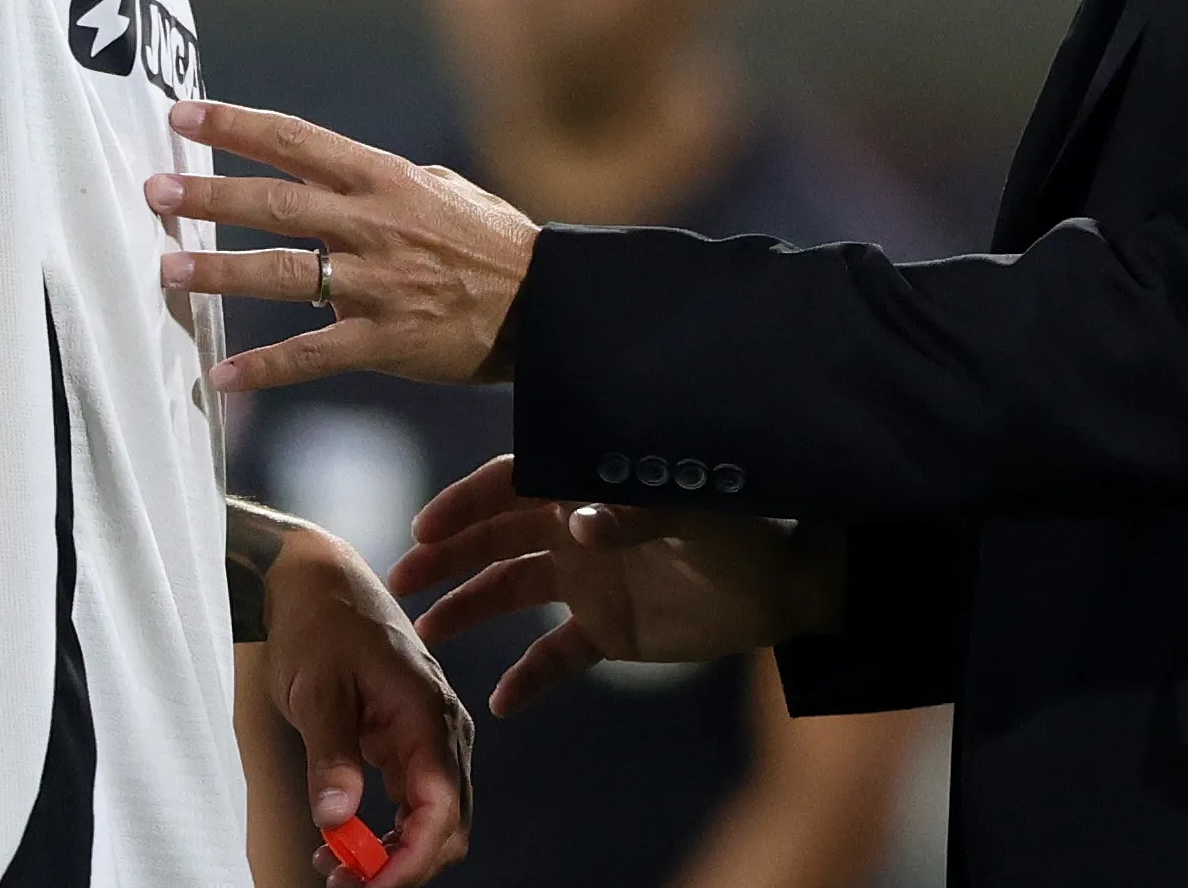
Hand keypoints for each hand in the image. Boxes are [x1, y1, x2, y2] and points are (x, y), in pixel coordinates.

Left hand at [148, 103, 538, 391]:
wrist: (548, 307)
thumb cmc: (495, 244)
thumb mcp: (445, 190)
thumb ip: (386, 182)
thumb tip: (340, 172)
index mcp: (387, 181)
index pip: (298, 142)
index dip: (237, 126)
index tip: (184, 116)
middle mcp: (376, 225)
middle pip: (277, 203)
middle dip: (209, 194)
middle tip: (155, 192)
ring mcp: (378, 284)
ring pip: (284, 274)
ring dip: (219, 270)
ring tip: (167, 269)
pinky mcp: (385, 341)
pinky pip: (313, 353)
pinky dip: (265, 366)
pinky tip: (221, 374)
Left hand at [261, 524, 474, 885]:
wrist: (316, 581)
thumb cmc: (318, 623)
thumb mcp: (317, 690)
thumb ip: (331, 756)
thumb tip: (337, 820)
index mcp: (428, 712)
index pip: (442, 806)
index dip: (413, 858)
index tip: (371, 884)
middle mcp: (442, 727)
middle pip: (448, 823)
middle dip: (404, 864)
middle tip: (344, 882)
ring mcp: (429, 734)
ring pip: (433, 817)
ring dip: (394, 852)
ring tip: (335, 868)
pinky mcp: (409, 739)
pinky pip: (413, 800)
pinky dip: (387, 831)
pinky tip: (343, 840)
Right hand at [386, 457, 842, 716]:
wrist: (786, 583)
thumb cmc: (740, 526)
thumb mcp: (685, 511)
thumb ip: (627, 513)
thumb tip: (572, 521)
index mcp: (587, 487)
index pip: (512, 484)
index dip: (466, 503)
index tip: (424, 527)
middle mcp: (576, 529)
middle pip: (496, 537)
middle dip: (448, 556)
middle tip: (401, 579)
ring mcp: (588, 580)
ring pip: (512, 592)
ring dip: (470, 609)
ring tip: (429, 635)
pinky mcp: (607, 628)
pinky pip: (555, 654)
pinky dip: (528, 676)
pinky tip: (500, 702)